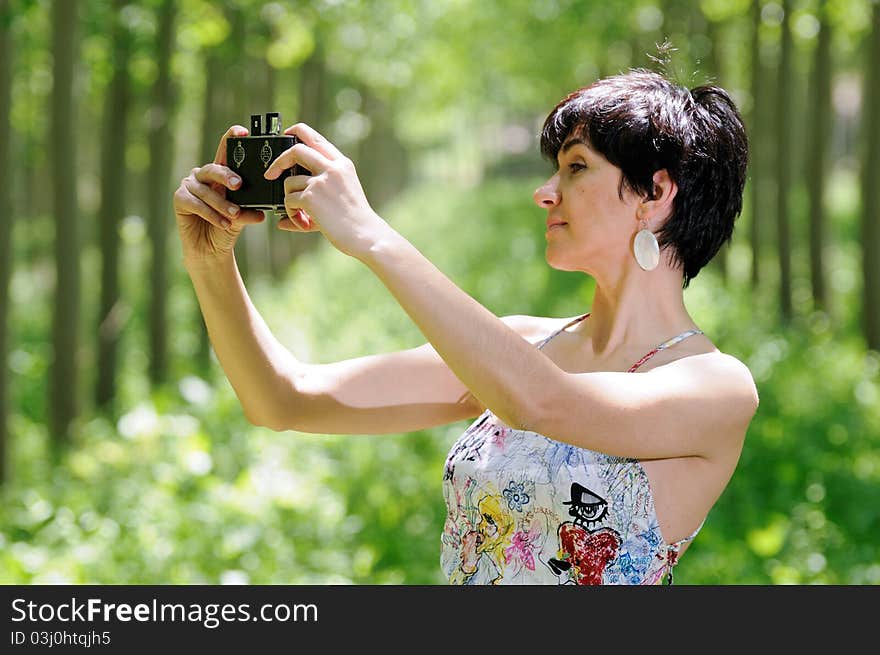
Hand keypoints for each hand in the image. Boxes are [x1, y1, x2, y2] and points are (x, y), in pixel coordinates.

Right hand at [173, 125, 266, 266]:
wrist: (210, 249)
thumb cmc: (226, 227)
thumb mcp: (241, 217)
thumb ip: (248, 211)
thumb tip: (261, 213)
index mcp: (220, 173)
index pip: (225, 151)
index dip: (232, 138)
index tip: (243, 132)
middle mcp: (203, 175)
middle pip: (214, 169)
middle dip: (227, 176)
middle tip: (239, 185)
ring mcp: (189, 185)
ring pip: (206, 191)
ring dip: (221, 204)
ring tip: (234, 216)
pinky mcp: (179, 198)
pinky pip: (195, 203)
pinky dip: (210, 214)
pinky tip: (223, 224)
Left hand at [263, 123, 392, 258]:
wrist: (365, 235)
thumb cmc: (356, 219)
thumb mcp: (344, 193)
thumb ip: (321, 186)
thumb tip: (295, 192)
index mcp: (342, 164)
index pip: (315, 138)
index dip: (296, 132)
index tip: (285, 136)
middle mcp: (332, 168)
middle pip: (296, 150)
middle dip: (279, 161)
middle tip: (271, 174)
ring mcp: (321, 181)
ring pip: (289, 182)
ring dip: (289, 199)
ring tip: (300, 214)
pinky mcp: (311, 197)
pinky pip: (289, 201)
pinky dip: (292, 214)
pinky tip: (303, 223)